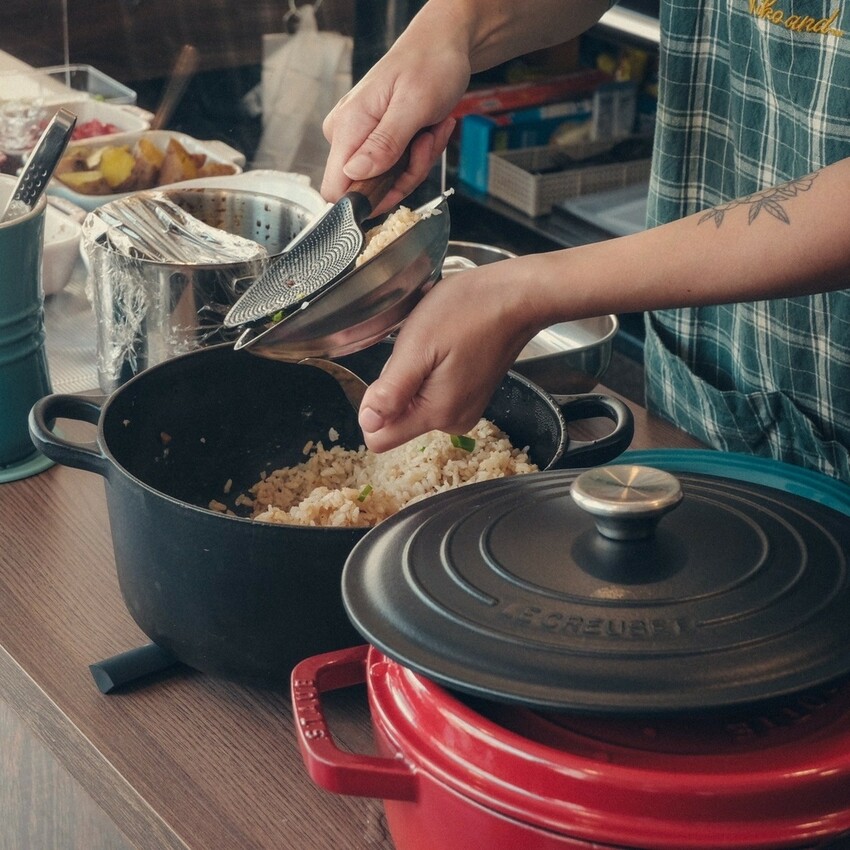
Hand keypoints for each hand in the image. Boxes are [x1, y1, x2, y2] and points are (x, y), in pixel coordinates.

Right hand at [321, 36, 469, 214]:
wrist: (442, 45)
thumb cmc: (429, 64)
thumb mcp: (413, 105)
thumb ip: (384, 143)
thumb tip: (355, 174)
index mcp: (347, 127)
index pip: (334, 189)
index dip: (365, 200)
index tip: (398, 182)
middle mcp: (347, 135)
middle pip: (368, 190)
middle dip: (405, 175)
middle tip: (426, 142)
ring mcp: (361, 140)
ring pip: (387, 182)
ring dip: (417, 163)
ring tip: (430, 130)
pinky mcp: (375, 143)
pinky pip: (397, 170)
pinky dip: (419, 157)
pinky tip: (429, 131)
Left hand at [357, 263, 541, 450]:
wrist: (514, 299)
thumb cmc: (468, 312)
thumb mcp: (418, 346)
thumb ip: (391, 391)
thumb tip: (368, 424)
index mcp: (436, 413)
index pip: (380, 439)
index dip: (373, 409)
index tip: (391, 376)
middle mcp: (452, 421)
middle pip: (397, 420)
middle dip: (397, 386)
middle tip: (421, 352)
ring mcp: (464, 411)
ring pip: (414, 406)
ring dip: (415, 377)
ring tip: (437, 347)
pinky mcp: (471, 399)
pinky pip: (433, 396)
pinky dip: (431, 374)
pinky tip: (447, 350)